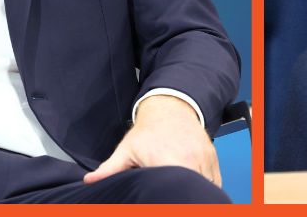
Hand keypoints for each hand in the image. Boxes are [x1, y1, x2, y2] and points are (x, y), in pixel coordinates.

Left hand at [84, 94, 219, 186]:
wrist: (171, 107)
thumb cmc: (149, 130)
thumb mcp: (127, 149)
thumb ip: (110, 168)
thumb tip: (90, 181)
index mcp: (167, 162)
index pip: (173, 192)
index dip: (168, 199)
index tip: (161, 198)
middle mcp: (189, 162)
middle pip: (190, 192)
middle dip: (180, 197)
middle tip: (170, 196)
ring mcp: (203, 160)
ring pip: (205, 188)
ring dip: (195, 192)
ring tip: (180, 192)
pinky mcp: (212, 159)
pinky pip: (215, 182)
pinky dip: (207, 187)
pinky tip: (193, 188)